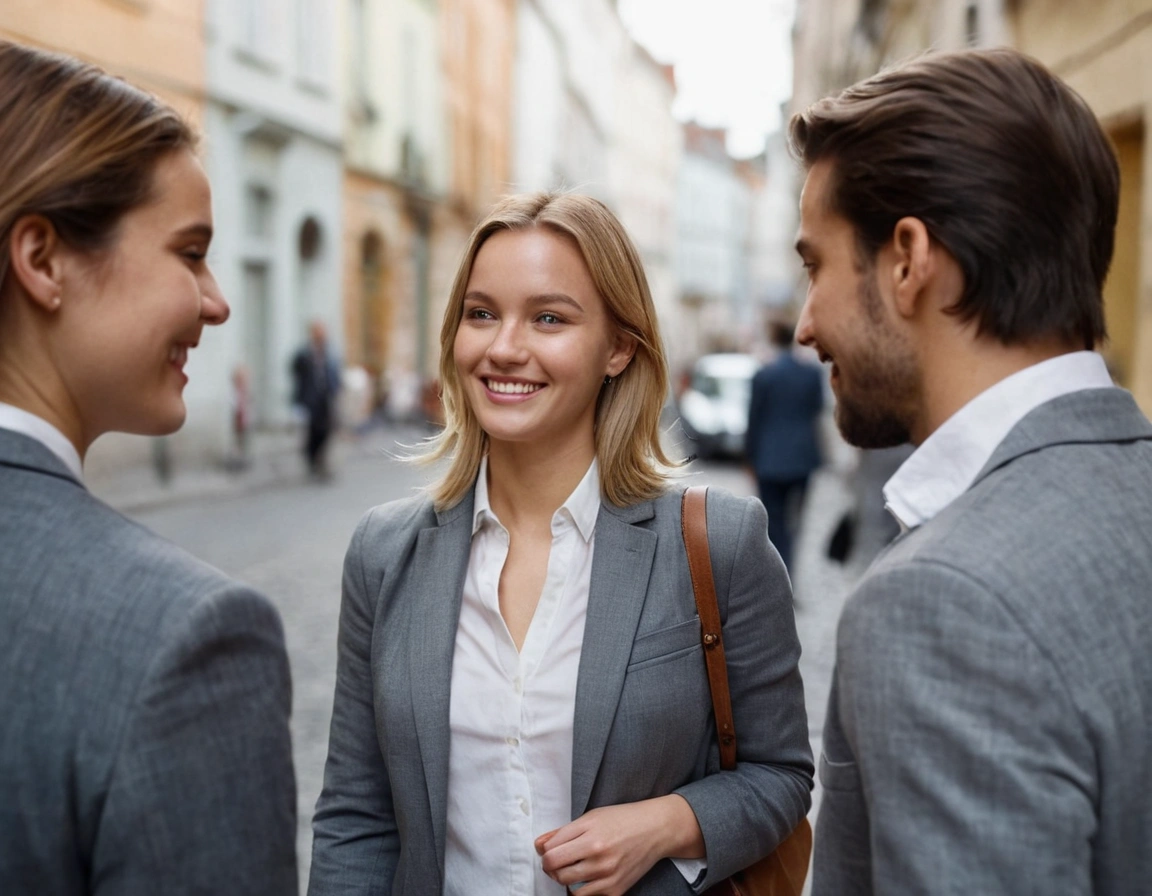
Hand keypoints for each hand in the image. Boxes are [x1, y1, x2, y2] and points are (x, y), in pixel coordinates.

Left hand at [534, 795, 702, 894]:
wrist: (655, 829)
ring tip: (571, 868)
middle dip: (551, 866)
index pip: (550, 851)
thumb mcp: (591, 817)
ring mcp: (607, 875)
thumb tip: (539, 845)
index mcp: (589, 833)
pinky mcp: (615, 890)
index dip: (545, 851)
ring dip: (563, 878)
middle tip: (558, 860)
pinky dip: (579, 890)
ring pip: (567, 885)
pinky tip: (584, 878)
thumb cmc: (623, 819)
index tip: (550, 849)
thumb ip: (562, 832)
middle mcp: (598, 855)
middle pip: (555, 870)